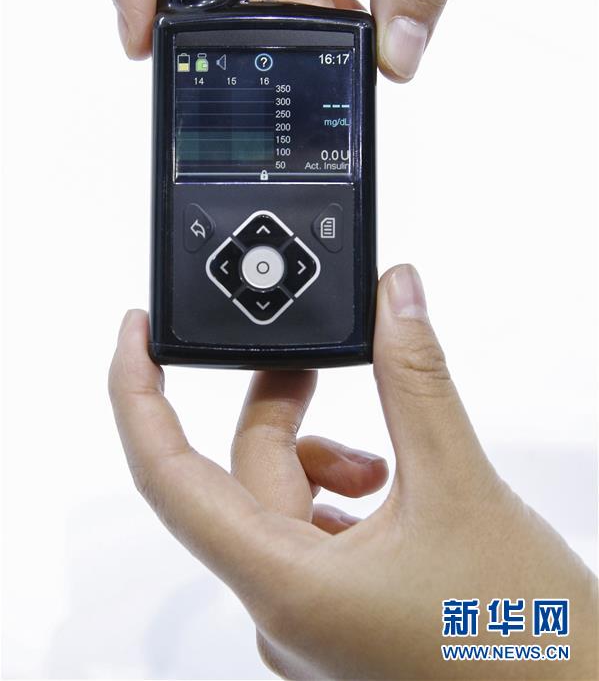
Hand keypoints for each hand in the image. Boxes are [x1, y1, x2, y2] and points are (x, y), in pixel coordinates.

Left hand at [109, 265, 596, 678]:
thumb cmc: (523, 646)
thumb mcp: (463, 488)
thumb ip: (417, 380)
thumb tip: (395, 297)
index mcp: (285, 586)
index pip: (167, 477)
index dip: (137, 396)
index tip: (137, 334)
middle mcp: (282, 610)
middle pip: (248, 475)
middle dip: (283, 404)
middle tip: (327, 356)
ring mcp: (310, 619)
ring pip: (285, 503)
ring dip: (324, 456)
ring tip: (388, 455)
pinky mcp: (340, 617)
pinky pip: (313, 533)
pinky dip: (342, 492)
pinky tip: (390, 489)